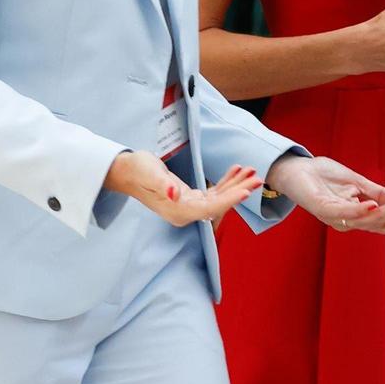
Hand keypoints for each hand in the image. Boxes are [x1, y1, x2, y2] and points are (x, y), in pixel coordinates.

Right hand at [105, 150, 261, 226]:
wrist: (126, 172)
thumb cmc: (137, 170)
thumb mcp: (150, 174)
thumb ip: (163, 185)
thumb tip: (175, 194)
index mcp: (177, 211)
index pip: (209, 208)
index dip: (229, 200)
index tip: (246, 191)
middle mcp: (185, 213)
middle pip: (218, 205)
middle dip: (238, 191)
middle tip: (257, 178)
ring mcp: (188, 206)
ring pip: (218, 198)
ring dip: (235, 185)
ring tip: (252, 171)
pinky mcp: (190, 198)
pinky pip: (213, 193)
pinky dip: (225, 182)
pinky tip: (236, 171)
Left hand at [266, 154, 384, 234]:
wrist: (298, 167)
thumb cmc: (325, 175)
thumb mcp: (357, 182)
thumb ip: (378, 192)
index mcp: (353, 213)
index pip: (377, 222)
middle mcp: (344, 219)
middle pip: (371, 224)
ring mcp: (333, 216)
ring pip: (360, 220)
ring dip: (379, 214)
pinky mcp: (322, 209)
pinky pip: (343, 212)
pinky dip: (358, 210)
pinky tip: (372, 205)